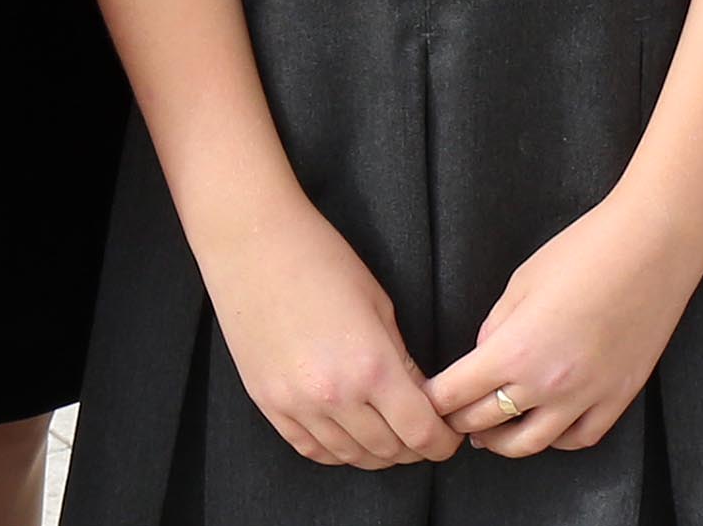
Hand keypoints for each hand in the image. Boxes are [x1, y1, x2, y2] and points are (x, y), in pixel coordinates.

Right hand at [202, 196, 458, 467]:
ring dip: (378, 454)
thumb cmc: (322, 261)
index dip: (442, 442)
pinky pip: (311, 449)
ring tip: (392, 439)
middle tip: (425, 436)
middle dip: (415, 449)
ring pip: (350, 456)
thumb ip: (402, 360)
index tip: (450, 436)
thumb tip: (420, 398)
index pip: (419, 432)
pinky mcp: (268, 405)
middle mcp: (334, 396)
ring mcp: (296, 405)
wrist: (252, 245)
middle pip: (388, 451)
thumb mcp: (379, 305)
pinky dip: (338, 452)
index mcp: (371, 366)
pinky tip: (352, 440)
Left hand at [423, 191, 701, 456]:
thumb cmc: (587, 250)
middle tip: (449, 416)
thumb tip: (484, 356)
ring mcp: (586, 395)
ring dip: (501, 443)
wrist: (654, 244)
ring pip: (529, 444)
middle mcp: (548, 383)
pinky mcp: (619, 396)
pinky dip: (555, 438)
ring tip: (489, 434)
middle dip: (458, 421)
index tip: (426, 397)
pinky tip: (546, 425)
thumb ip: (496, 325)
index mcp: (515, 349)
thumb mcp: (523, 281)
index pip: (455, 394)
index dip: (433, 399)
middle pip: (484, 423)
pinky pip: (579, 438)